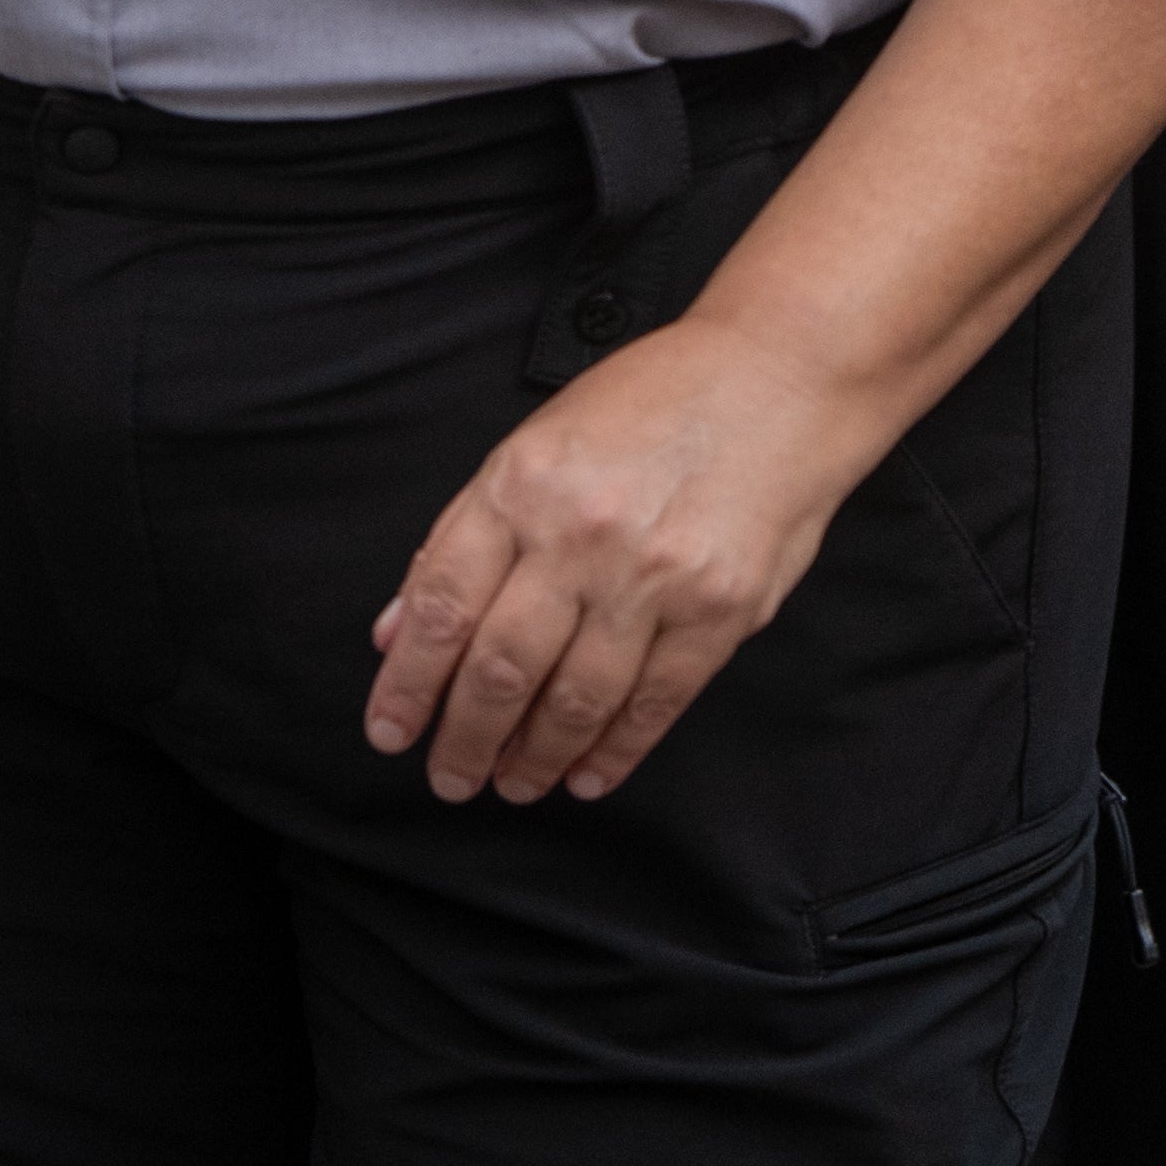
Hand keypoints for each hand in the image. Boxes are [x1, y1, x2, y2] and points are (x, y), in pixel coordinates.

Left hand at [360, 310, 898, 802]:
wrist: (776, 381)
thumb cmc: (647, 404)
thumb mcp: (532, 445)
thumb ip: (464, 539)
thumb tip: (400, 628)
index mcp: (516, 487)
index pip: (440, 605)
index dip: (408, 682)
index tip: (389, 731)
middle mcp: (578, 537)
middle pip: (501, 664)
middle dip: (464, 735)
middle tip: (446, 779)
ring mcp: (654, 578)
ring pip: (576, 695)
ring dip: (535, 755)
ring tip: (510, 784)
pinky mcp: (721, 611)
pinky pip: (656, 701)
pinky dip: (616, 749)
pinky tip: (586, 775)